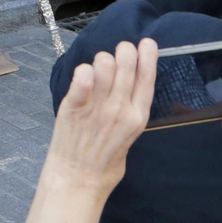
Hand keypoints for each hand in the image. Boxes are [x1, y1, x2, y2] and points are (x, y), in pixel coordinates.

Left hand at [40, 39, 157, 196]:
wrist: (79, 179)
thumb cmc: (105, 160)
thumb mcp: (129, 135)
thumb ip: (129, 110)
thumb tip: (128, 85)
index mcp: (137, 117)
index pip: (146, 79)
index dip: (147, 57)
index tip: (146, 42)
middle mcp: (120, 110)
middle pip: (126, 67)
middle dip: (123, 51)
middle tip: (119, 50)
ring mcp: (97, 108)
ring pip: (104, 66)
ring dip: (101, 60)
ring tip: (97, 68)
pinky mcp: (74, 108)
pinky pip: (82, 80)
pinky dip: (83, 72)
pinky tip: (84, 72)